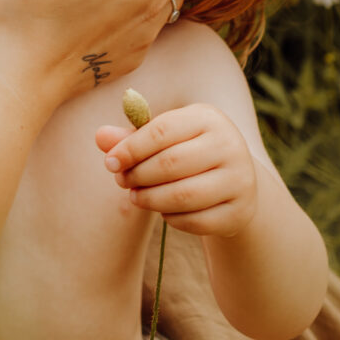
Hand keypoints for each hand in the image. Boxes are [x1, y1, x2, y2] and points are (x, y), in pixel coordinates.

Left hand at [96, 101, 259, 237]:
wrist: (235, 181)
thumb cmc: (189, 152)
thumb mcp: (165, 138)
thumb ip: (132, 138)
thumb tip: (99, 137)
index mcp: (208, 118)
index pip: (162, 131)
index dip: (131, 148)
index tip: (110, 163)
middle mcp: (230, 145)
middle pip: (171, 164)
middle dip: (139, 175)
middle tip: (122, 182)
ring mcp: (240, 180)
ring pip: (184, 196)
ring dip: (151, 199)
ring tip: (136, 197)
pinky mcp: (240, 211)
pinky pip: (196, 221)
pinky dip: (172, 219)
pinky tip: (164, 211)